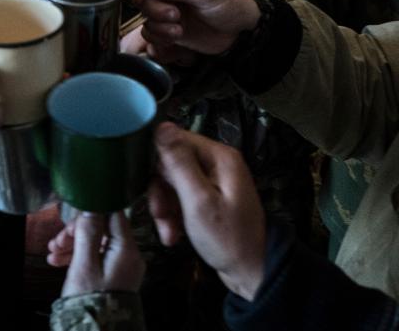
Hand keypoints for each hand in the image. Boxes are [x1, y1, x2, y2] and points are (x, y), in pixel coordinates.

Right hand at [55, 212, 143, 296]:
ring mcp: (121, 267)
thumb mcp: (84, 264)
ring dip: (74, 244)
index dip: (92, 211)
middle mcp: (128, 256)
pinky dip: (79, 257)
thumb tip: (91, 206)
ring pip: (97, 244)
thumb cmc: (90, 301)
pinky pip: (96, 258)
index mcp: (127, 249)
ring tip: (53, 252)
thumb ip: (88, 233)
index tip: (73, 216)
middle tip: (57, 240)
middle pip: (103, 230)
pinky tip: (58, 261)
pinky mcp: (113, 277)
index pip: (114, 215)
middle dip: (78, 232)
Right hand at [123, 0, 259, 55]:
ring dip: (158, 25)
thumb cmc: (229, 2)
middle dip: (152, 8)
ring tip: (180, 26)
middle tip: (174, 14)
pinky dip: (160, 37)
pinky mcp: (167, 27)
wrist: (240, 30)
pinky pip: (150, 33)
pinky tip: (178, 35)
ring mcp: (164, 8)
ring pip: (142, 17)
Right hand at [148, 122, 265, 299]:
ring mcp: (214, 182)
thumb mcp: (198, 201)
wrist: (251, 272)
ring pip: (174, 183)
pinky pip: (183, 198)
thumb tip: (162, 126)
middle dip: (161, 190)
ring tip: (168, 233)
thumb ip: (179, 163)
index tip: (147, 184)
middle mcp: (217, 163)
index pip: (177, 140)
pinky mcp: (209, 199)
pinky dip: (175, 215)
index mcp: (219, 156)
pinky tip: (174, 235)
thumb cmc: (227, 238)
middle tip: (160, 215)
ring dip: (165, 208)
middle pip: (173, 163)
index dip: (158, 160)